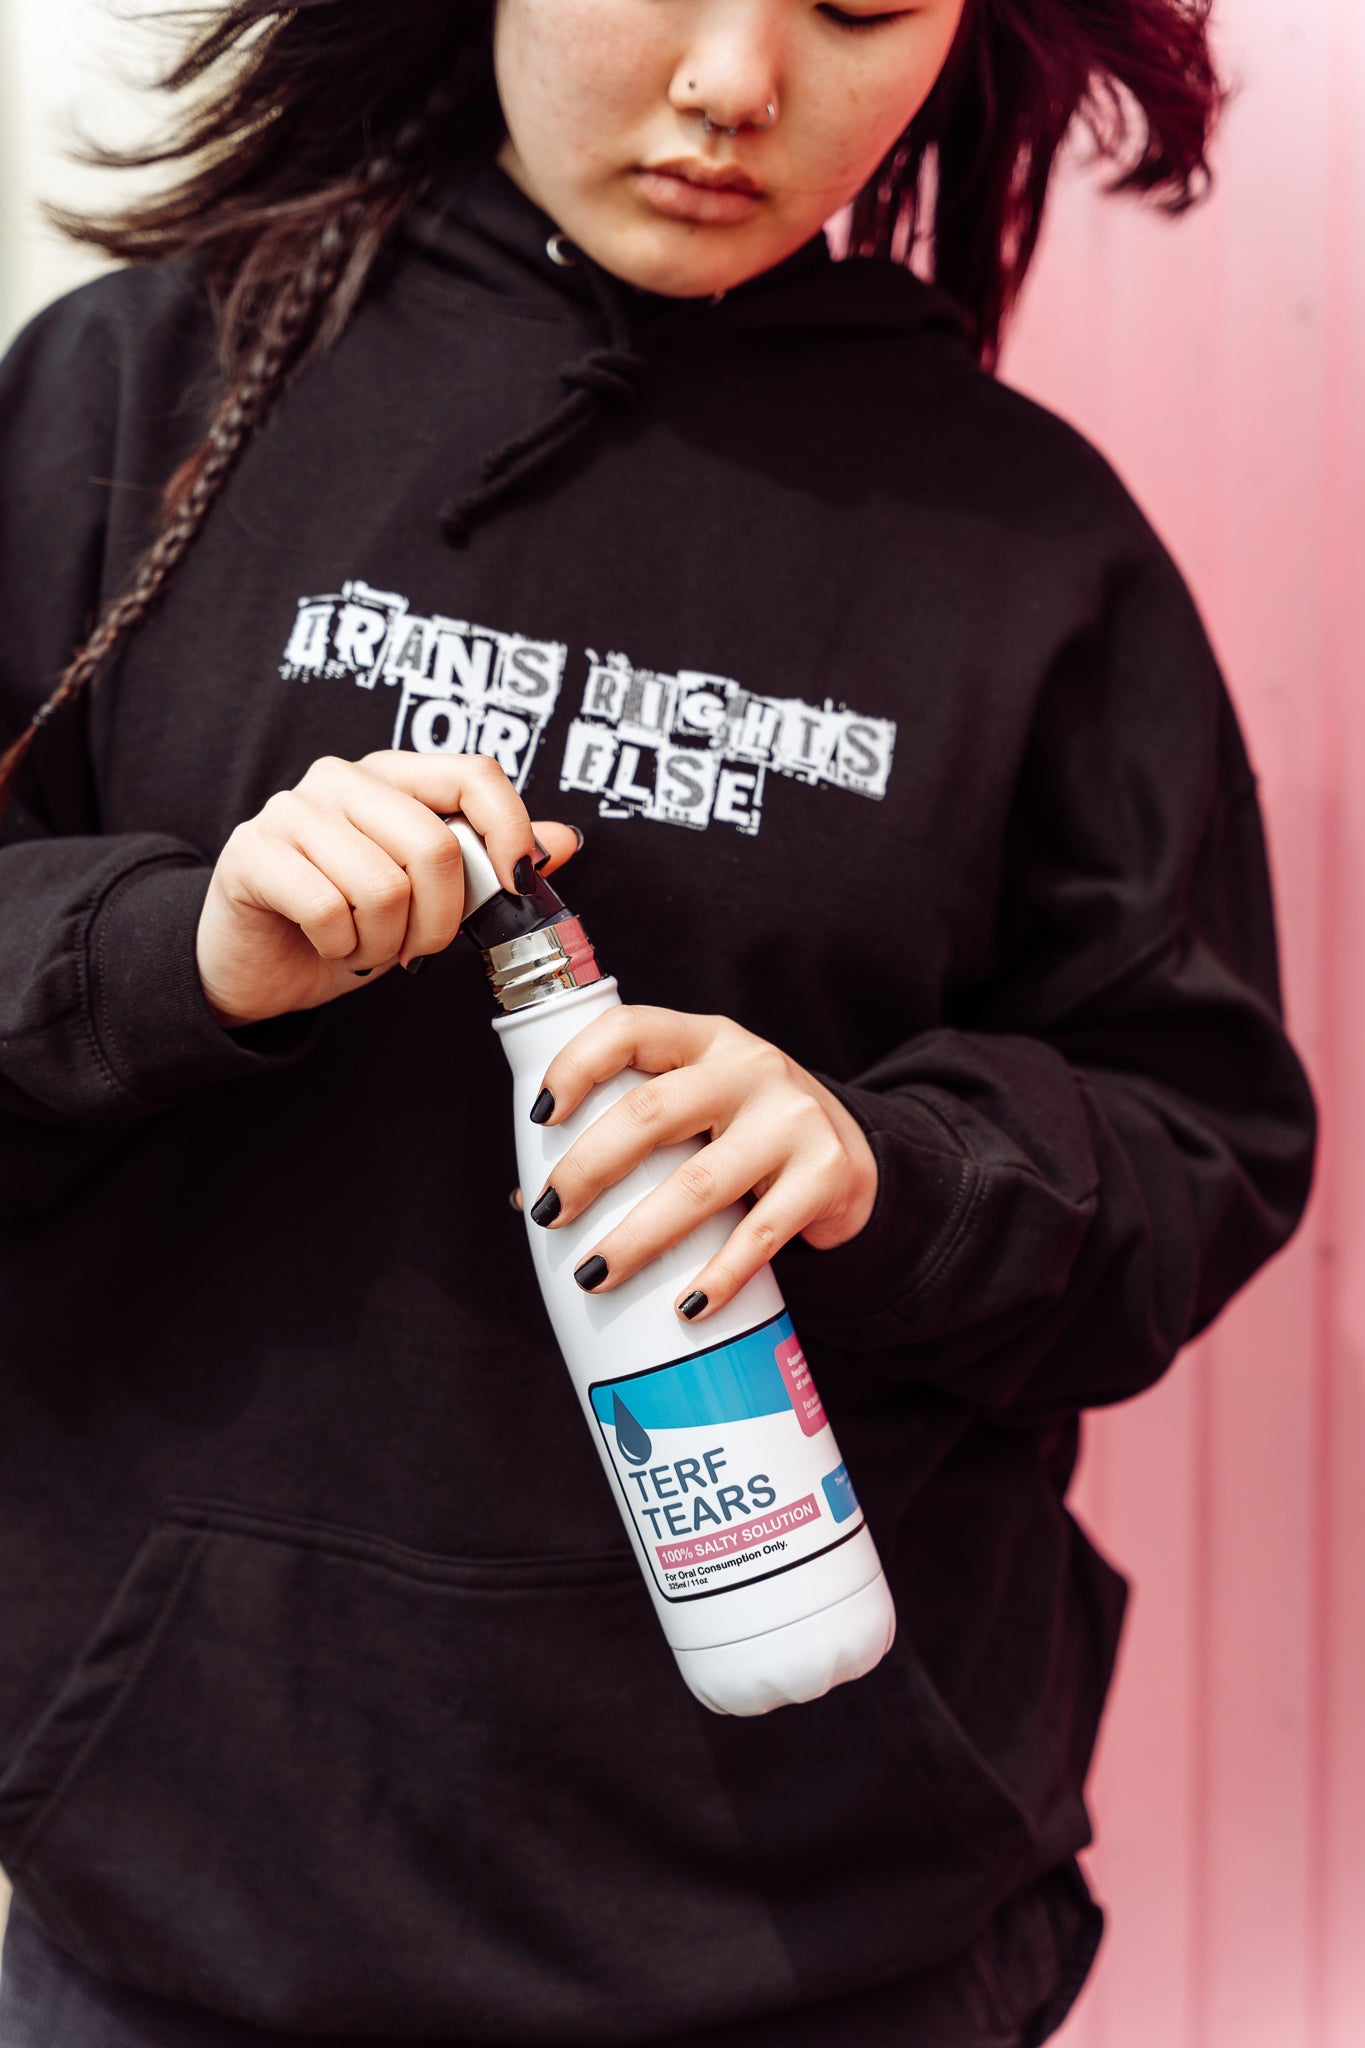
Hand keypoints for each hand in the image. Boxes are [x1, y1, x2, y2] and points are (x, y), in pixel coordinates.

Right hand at [196, 750, 579, 1027]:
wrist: (258, 965)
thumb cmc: (348, 924)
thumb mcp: (430, 898)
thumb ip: (492, 864)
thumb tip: (564, 840)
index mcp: (393, 777)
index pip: (472, 773)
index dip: (509, 828)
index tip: (518, 883)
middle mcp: (341, 779)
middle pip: (435, 845)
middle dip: (441, 920)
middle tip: (418, 948)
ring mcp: (291, 811)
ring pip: (384, 887)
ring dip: (386, 943)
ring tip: (367, 947)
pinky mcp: (253, 853)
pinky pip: (330, 910)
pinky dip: (343, 947)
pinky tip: (331, 947)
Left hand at [522, 1008, 877, 1320]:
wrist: (850, 1155)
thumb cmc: (742, 1131)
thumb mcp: (698, 1106)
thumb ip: (632, 1133)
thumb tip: (528, 1203)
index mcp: (703, 1039)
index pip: (632, 1030)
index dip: (578, 1065)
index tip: (540, 1116)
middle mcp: (749, 1067)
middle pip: (652, 1110)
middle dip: (589, 1167)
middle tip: (551, 1215)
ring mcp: (792, 1119)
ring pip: (699, 1182)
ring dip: (639, 1236)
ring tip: (595, 1275)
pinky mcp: (826, 1174)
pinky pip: (761, 1234)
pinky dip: (718, 1277)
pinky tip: (685, 1309)